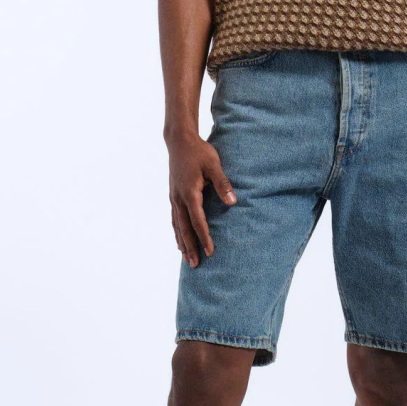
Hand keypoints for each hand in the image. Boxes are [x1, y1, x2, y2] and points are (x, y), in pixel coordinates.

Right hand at [167, 133, 236, 266]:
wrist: (179, 141)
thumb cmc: (199, 152)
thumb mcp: (214, 165)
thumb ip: (223, 184)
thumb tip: (233, 202)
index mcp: (189, 193)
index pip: (198, 221)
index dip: (204, 237)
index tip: (210, 251)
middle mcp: (178, 198)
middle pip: (184, 228)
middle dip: (190, 247)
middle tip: (196, 265)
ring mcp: (174, 198)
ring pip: (177, 226)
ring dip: (182, 243)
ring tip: (187, 260)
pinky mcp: (173, 195)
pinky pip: (174, 219)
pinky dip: (177, 232)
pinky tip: (179, 241)